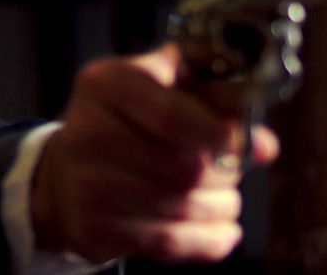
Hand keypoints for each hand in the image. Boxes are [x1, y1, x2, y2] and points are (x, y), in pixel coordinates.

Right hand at [31, 43, 279, 263]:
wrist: (65, 171)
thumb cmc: (126, 121)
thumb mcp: (161, 83)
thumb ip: (213, 93)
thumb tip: (261, 142)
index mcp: (105, 84)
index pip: (170, 115)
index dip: (221, 134)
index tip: (255, 144)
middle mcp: (86, 132)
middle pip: (183, 167)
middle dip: (225, 173)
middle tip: (233, 168)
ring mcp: (85, 183)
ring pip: (180, 206)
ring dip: (219, 206)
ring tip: (223, 196)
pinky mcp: (92, 227)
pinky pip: (168, 242)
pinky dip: (207, 240)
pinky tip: (221, 229)